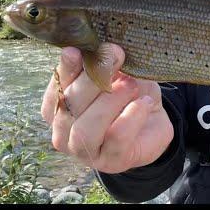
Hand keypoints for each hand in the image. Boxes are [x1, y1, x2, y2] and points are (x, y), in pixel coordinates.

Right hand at [41, 44, 173, 173]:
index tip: (79, 50)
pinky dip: (131, 117)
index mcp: (58, 107)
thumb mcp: (117, 73)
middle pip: (68, 106)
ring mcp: (85, 151)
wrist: (154, 121)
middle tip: (116, 58)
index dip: (67, 69)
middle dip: (92, 79)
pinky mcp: (111, 160)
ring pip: (86, 128)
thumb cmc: (128, 94)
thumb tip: (99, 48)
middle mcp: (64, 132)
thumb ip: (102, 64)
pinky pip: (116, 138)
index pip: (56, 87)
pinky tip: (145, 102)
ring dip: (110, 101)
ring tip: (131, 84)